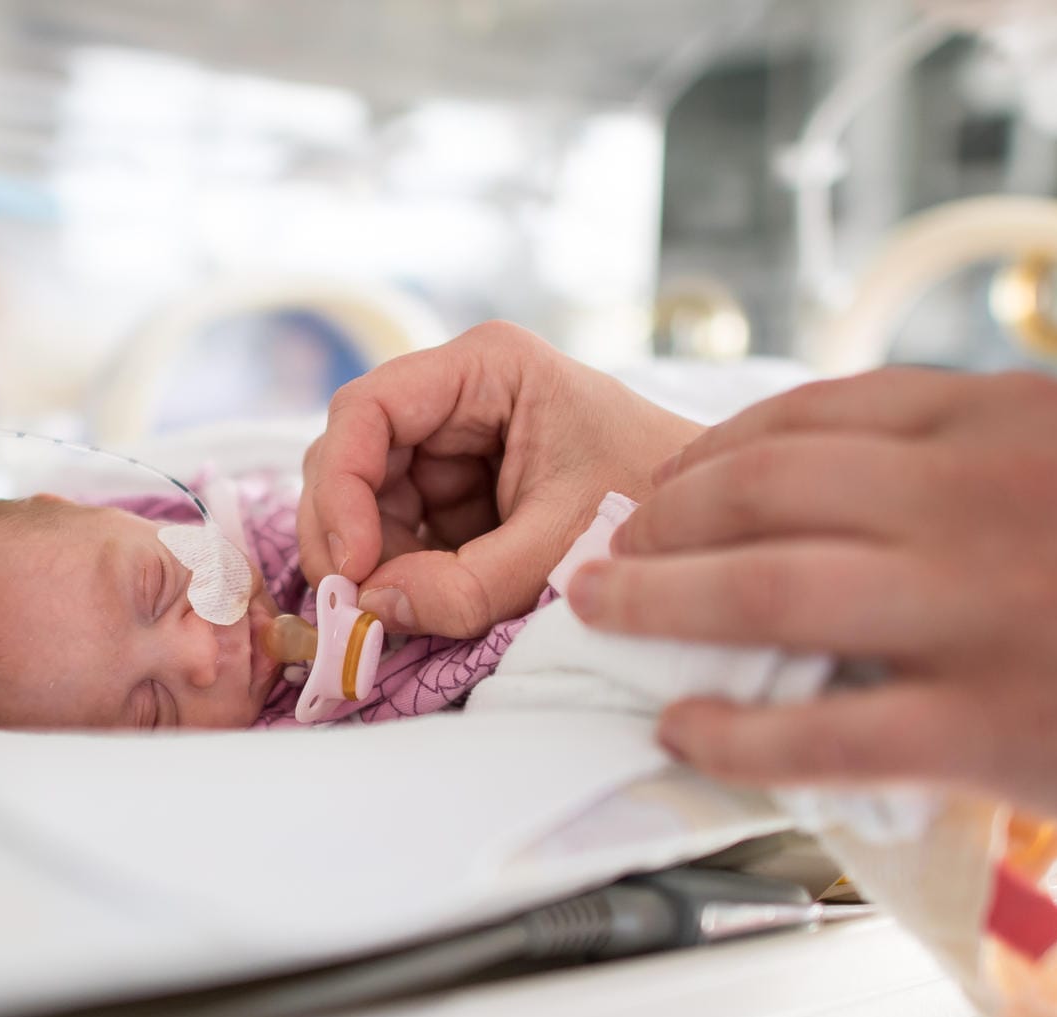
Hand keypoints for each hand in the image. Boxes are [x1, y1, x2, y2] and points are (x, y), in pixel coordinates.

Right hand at [299, 321, 702, 637]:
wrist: (714, 526)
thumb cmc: (651, 508)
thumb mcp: (559, 546)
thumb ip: (465, 585)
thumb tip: (372, 607)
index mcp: (487, 368)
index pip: (368, 409)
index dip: (342, 486)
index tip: (350, 564)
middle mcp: (459, 393)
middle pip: (355, 454)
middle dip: (349, 531)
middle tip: (357, 604)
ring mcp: (455, 440)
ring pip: (369, 498)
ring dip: (374, 559)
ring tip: (409, 607)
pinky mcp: (461, 487)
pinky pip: (401, 528)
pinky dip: (401, 570)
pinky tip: (426, 599)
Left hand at [568, 368, 1056, 844]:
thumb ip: (963, 460)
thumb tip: (822, 492)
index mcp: (1000, 419)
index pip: (802, 415)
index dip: (702, 455)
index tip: (662, 489)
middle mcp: (981, 495)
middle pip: (757, 490)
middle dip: (659, 525)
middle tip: (613, 556)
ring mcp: (984, 609)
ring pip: (765, 592)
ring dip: (657, 605)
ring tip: (608, 617)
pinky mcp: (996, 725)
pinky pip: (822, 732)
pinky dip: (732, 733)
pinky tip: (688, 730)